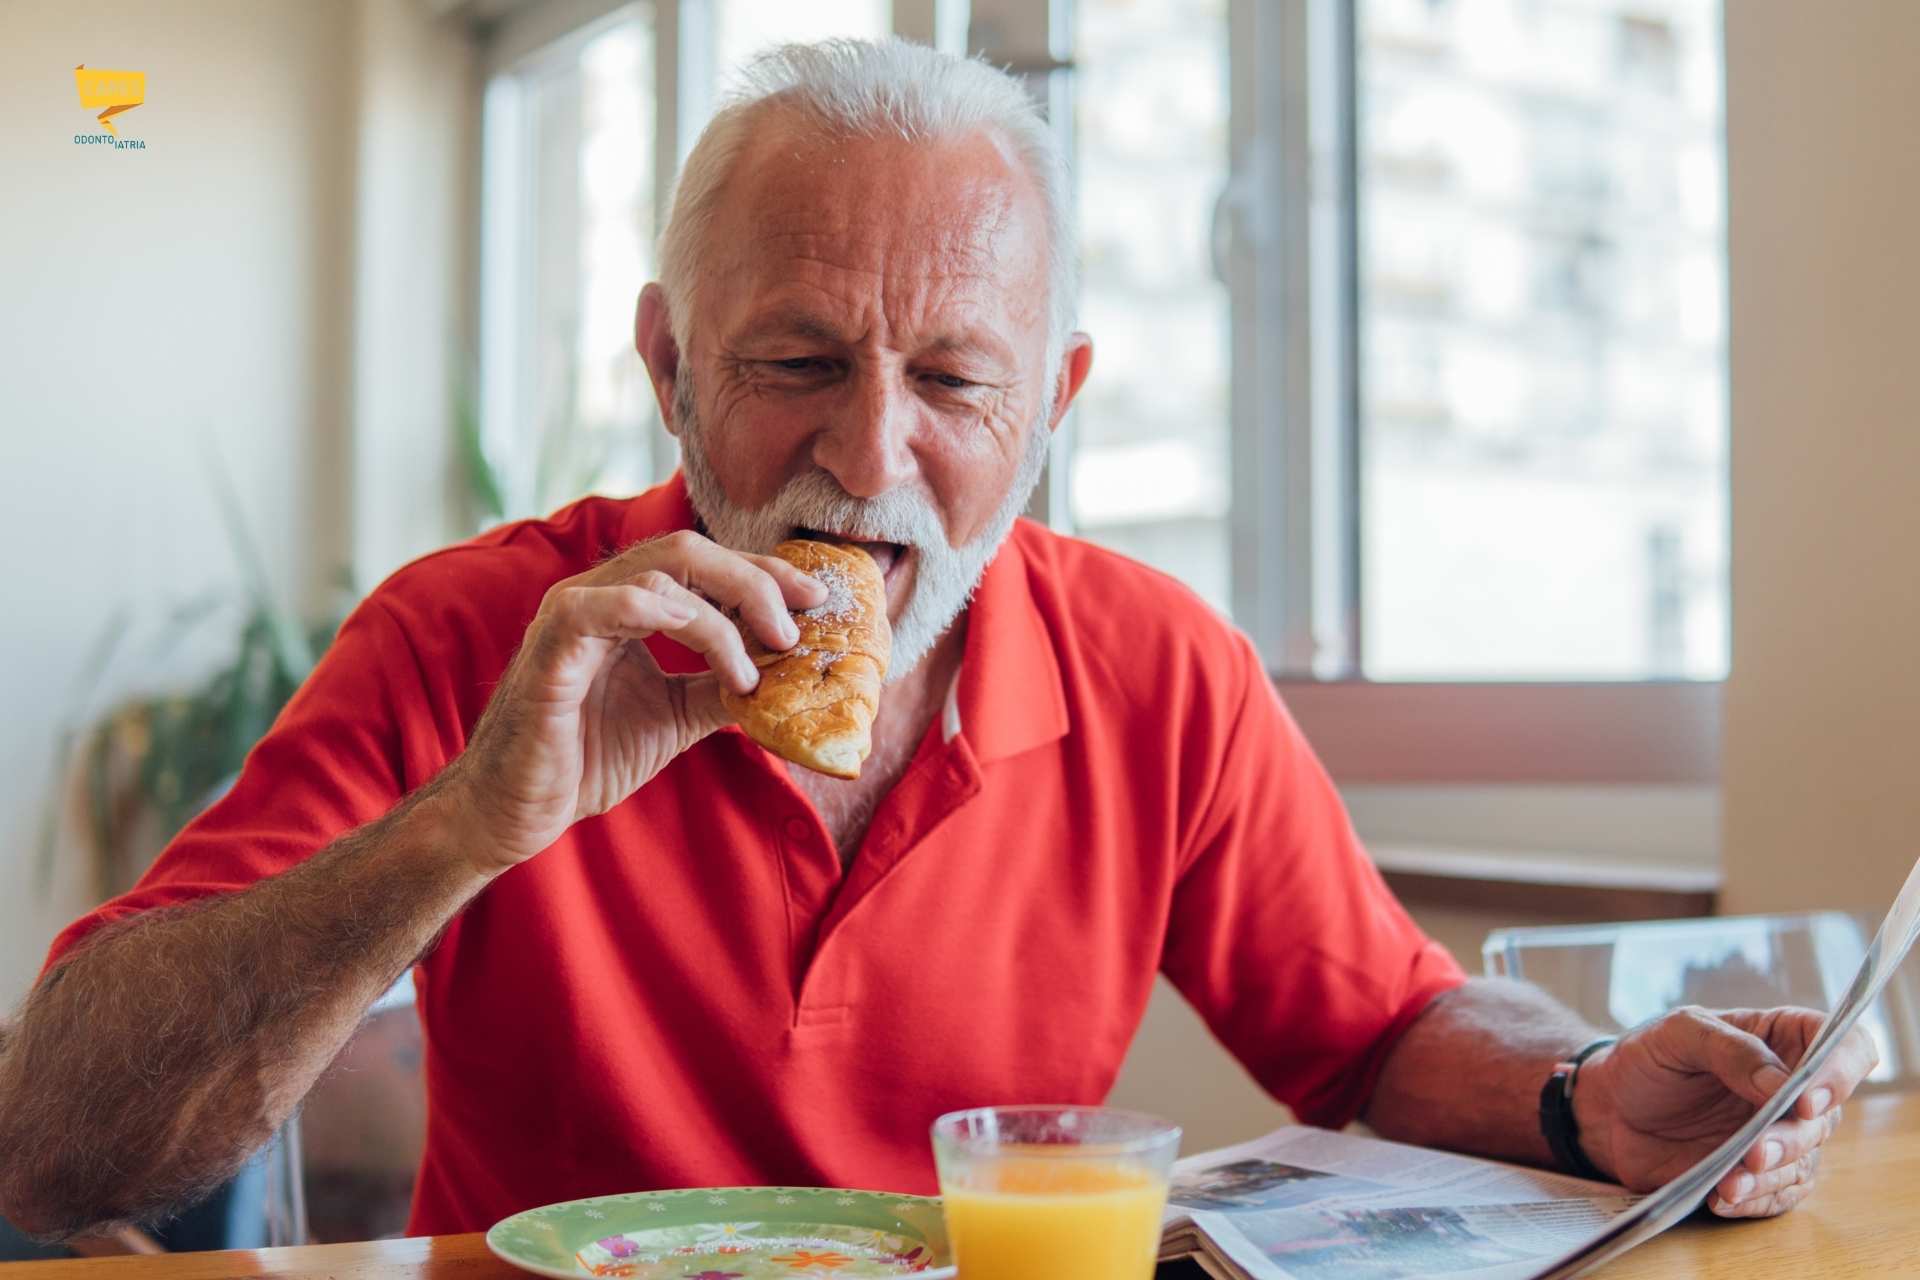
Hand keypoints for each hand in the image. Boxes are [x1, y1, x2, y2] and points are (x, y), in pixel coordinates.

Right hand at [441, 530, 824, 871]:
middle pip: (690, 551)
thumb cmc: (585, 758)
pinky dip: (668, 615)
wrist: (517, 811)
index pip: (704, 565)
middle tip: (795, 628)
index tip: (816, 600)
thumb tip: (788, 674)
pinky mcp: (552, 646)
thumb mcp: (675, 717)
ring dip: (724, 616)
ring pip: (662, 571)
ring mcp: (572, 613)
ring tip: (753, 669)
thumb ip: (721, 687)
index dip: (763, 573)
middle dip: (755, 581)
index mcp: (627, 604)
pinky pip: (607, 603)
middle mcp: (599, 594)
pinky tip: (714, 652)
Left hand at [1573, 1006, 1878, 1216]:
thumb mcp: (1678, 1033)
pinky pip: (1777, 1195)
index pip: (1846, 1047)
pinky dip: (1754, 1199)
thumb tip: (1781, 1084)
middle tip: (1755, 1151)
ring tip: (1731, 1181)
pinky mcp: (1760, 1174)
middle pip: (1825, 1117)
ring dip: (1771, 1176)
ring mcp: (1780, 1135)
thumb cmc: (1648, 1058)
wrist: (1609, 1107)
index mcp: (1783, 1039)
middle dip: (1792, 1138)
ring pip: (1804, 1162)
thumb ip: (1730, 1049)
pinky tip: (1723, 1196)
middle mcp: (1793, 1090)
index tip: (1808, 1099)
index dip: (1841, 1072)